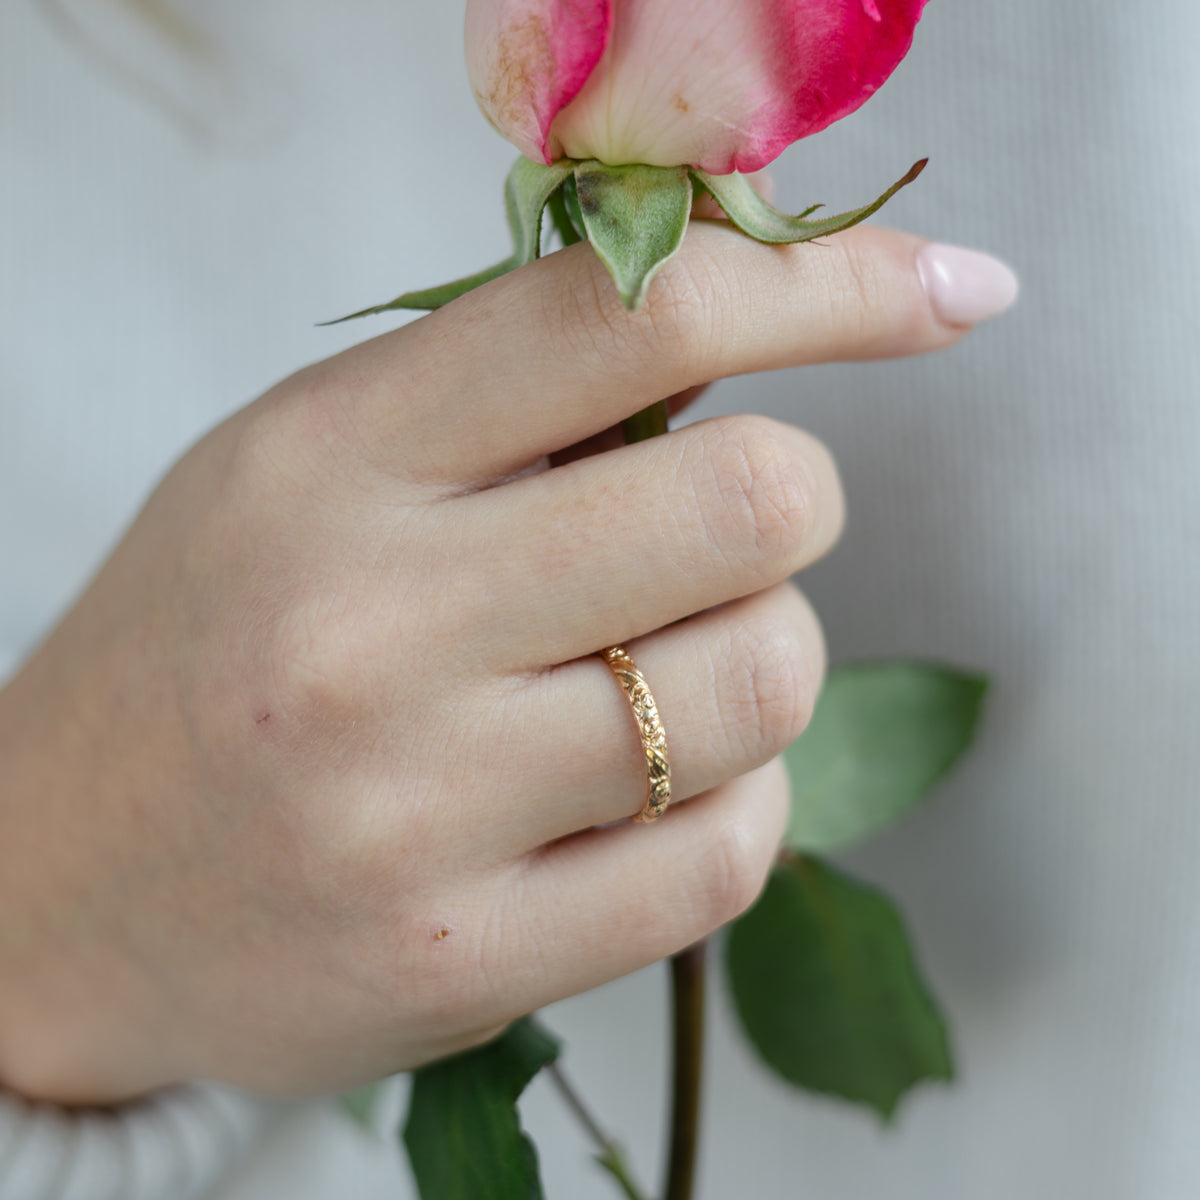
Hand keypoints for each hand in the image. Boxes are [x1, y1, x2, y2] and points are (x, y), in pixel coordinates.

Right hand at [0, 223, 979, 1103]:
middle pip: (755, 502)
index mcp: (328, 459)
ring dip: (763, 657)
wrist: (50, 886)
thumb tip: (746, 326)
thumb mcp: (310, 469)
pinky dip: (737, 803)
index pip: (630, 313)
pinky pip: (732, 853)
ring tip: (658, 673)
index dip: (825, 283)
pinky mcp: (467, 955)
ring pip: (768, 679)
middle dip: (786, 504)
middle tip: (717, 534)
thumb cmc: (205, 647)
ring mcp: (416, 809)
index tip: (940, 291)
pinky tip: (651, 793)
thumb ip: (509, 399)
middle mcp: (368, 625)